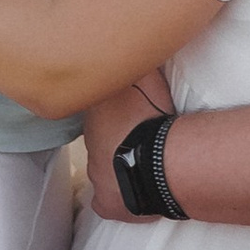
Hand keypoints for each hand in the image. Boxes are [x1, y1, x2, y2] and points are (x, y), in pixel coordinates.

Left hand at [82, 73, 171, 220]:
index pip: (99, 111)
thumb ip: (137, 64)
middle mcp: (89, 145)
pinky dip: (117, 196)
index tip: (132, 114)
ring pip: (104, 169)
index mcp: (95, 115)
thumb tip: (131, 47)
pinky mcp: (104, 203)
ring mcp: (95, 176)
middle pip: (101, 140)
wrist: (161, 163)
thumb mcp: (147, 78)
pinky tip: (133, 190)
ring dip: (119, 165)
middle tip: (140, 137)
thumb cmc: (154, 118)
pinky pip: (106, 200)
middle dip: (116, 139)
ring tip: (143, 163)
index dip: (116, 112)